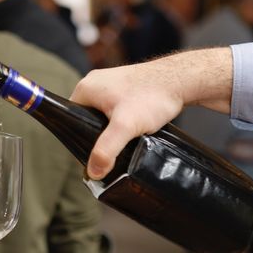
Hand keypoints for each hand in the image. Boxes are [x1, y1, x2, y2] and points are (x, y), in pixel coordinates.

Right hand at [70, 47, 232, 178]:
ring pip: (102, 118)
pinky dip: (122, 123)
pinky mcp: (125, 88)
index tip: (93, 155)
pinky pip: (115, 112)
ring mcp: (110, 85)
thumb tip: (93, 172)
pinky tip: (132, 131)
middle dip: (97, 138)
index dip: (79, 141)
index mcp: (84, 89)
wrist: (181, 80)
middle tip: (112, 151)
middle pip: (85, 121)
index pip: (71, 121)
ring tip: (124, 141)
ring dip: (112, 131)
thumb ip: (106, 150)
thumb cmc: (152, 96)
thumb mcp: (125, 127)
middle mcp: (94, 84)